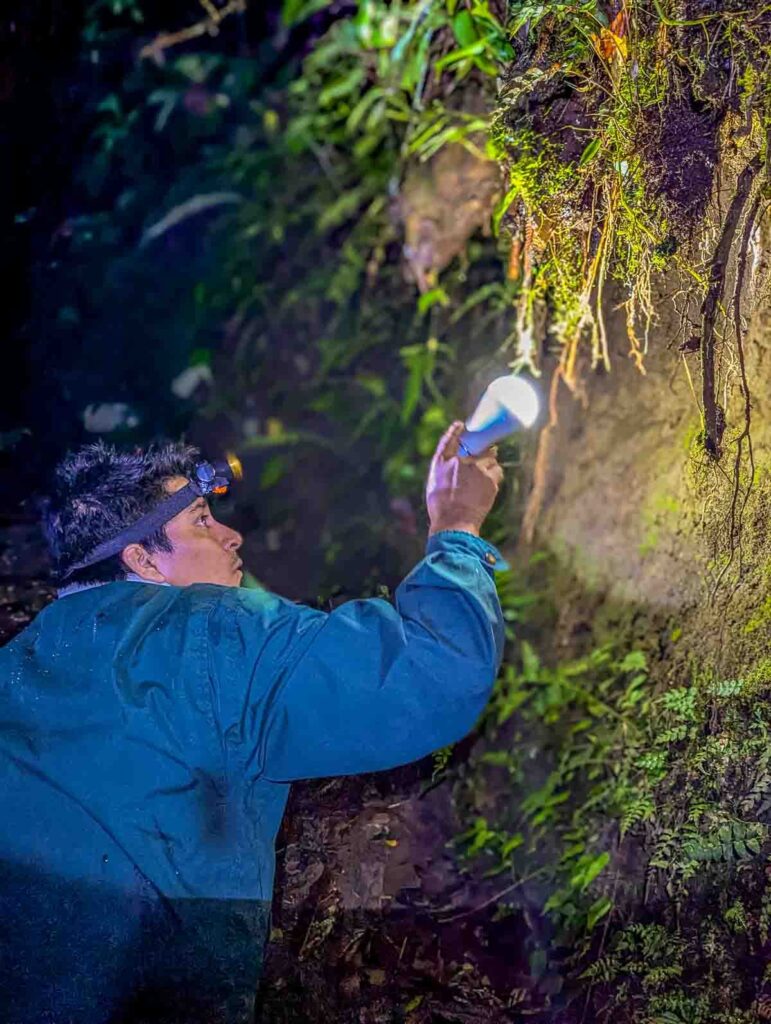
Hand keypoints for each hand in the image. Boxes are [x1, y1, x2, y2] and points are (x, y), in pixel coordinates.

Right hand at [425, 421, 503, 535]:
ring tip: (485, 474)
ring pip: (490, 458)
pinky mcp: (490, 479)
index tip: (460, 425)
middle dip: (482, 448)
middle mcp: (459, 461)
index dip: (455, 431)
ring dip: (489, 462)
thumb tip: (455, 464)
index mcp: (441, 462)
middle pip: (476, 446)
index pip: (449, 439)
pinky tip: (489, 484)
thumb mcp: (434, 486)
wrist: (454, 522)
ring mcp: (476, 468)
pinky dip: (495, 475)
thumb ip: (444, 471)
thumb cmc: (442, 508)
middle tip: (486, 452)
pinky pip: (497, 471)